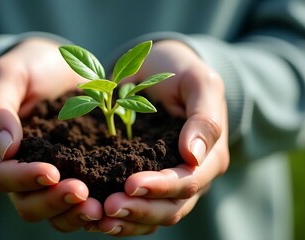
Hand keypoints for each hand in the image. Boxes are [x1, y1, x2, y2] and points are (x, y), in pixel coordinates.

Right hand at [0, 38, 101, 230]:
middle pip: (28, 204)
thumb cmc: (31, 66)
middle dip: (53, 202)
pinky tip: (111, 202)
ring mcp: (50, 177)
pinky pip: (80, 201)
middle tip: (82, 194)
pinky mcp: (77, 174)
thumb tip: (5, 148)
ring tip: (100, 208)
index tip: (51, 173)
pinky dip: (92, 206)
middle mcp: (22, 171)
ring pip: (54, 212)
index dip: (25, 179)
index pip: (4, 177)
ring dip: (74, 213)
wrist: (60, 67)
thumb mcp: (10, 75)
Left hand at [92, 40, 228, 235]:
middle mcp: (191, 177)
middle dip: (140, 210)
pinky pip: (135, 207)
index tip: (130, 184)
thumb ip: (204, 117)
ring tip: (97, 219)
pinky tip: (95, 216)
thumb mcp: (200, 82)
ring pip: (152, 216)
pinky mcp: (146, 182)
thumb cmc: (181, 72)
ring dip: (126, 221)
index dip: (161, 187)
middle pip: (170, 208)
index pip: (188, 182)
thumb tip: (194, 156)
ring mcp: (168, 183)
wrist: (159, 69)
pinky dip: (118, 217)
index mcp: (210, 157)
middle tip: (108, 207)